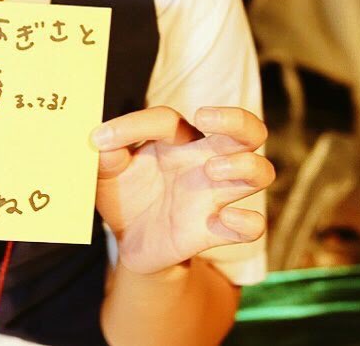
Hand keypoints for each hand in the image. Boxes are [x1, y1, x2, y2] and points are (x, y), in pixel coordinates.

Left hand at [90, 105, 274, 274]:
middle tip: (206, 119)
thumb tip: (99, 139)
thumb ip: (105, 152)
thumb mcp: (105, 171)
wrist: (130, 240)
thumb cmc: (124, 194)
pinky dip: (247, 221)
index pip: (169, 118)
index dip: (136, 123)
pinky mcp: (216, 230)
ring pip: (260, 171)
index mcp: (176, 141)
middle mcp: (203, 161)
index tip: (103, 138)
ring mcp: (214, 195)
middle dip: (237, 120)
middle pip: (247, 131)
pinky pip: (254, 226)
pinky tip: (223, 218)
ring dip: (243, 166)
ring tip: (210, 170)